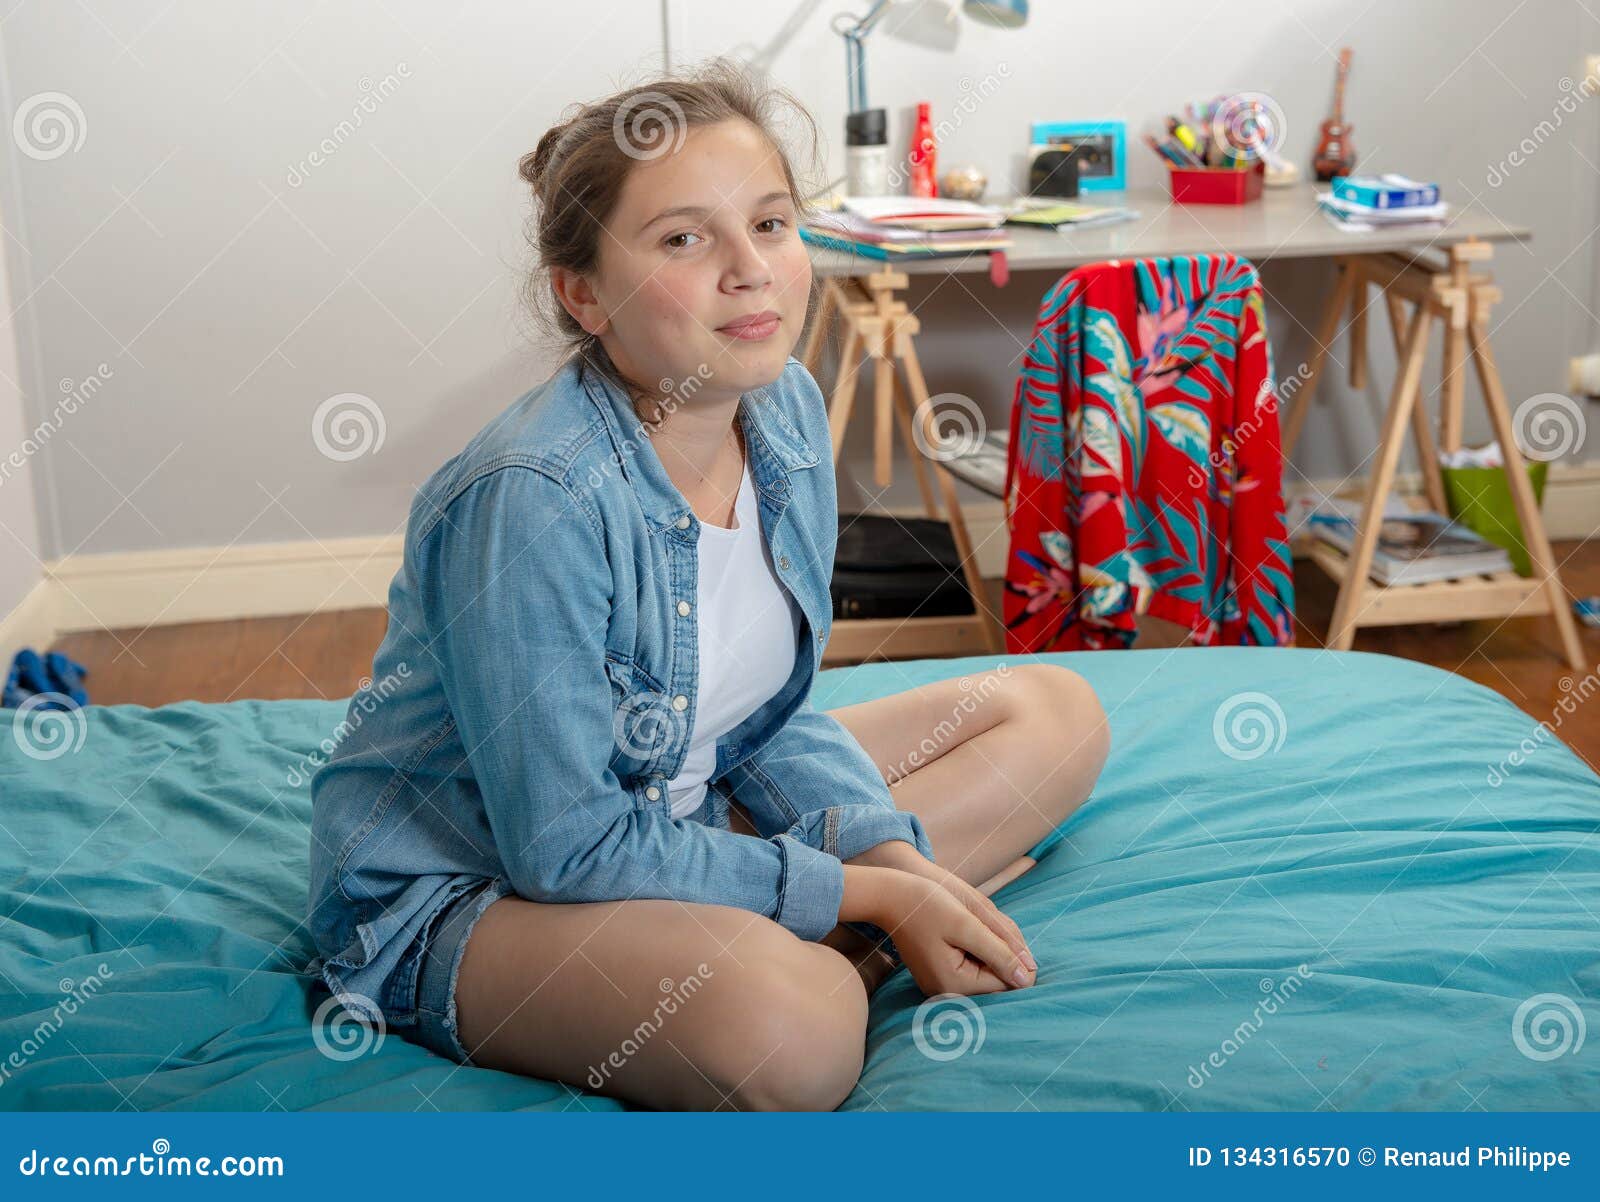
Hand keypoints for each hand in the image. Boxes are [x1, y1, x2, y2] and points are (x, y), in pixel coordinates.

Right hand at [849, 841, 1035, 978]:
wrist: (888, 896)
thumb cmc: (925, 905)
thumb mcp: (967, 924)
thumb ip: (999, 952)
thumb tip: (1028, 977)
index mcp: (955, 985)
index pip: (1006, 982)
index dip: (1014, 956)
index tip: (996, 929)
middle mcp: (947, 993)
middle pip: (996, 978)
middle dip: (999, 950)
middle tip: (980, 922)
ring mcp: (941, 985)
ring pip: (986, 971)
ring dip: (988, 947)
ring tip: (967, 922)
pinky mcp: (938, 974)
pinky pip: (971, 967)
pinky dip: (976, 948)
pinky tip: (961, 929)